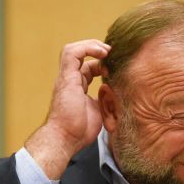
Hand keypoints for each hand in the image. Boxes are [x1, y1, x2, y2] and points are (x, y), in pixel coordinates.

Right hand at [25, 40, 110, 178]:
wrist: (66, 138)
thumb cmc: (80, 130)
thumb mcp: (99, 111)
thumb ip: (104, 100)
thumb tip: (115, 94)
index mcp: (77, 88)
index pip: (88, 68)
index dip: (102, 64)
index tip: (117, 67)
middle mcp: (70, 80)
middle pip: (81, 57)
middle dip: (98, 51)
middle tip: (115, 54)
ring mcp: (67, 78)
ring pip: (74, 50)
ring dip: (92, 46)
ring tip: (107, 50)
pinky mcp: (66, 77)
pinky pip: (72, 53)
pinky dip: (87, 48)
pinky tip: (102, 52)